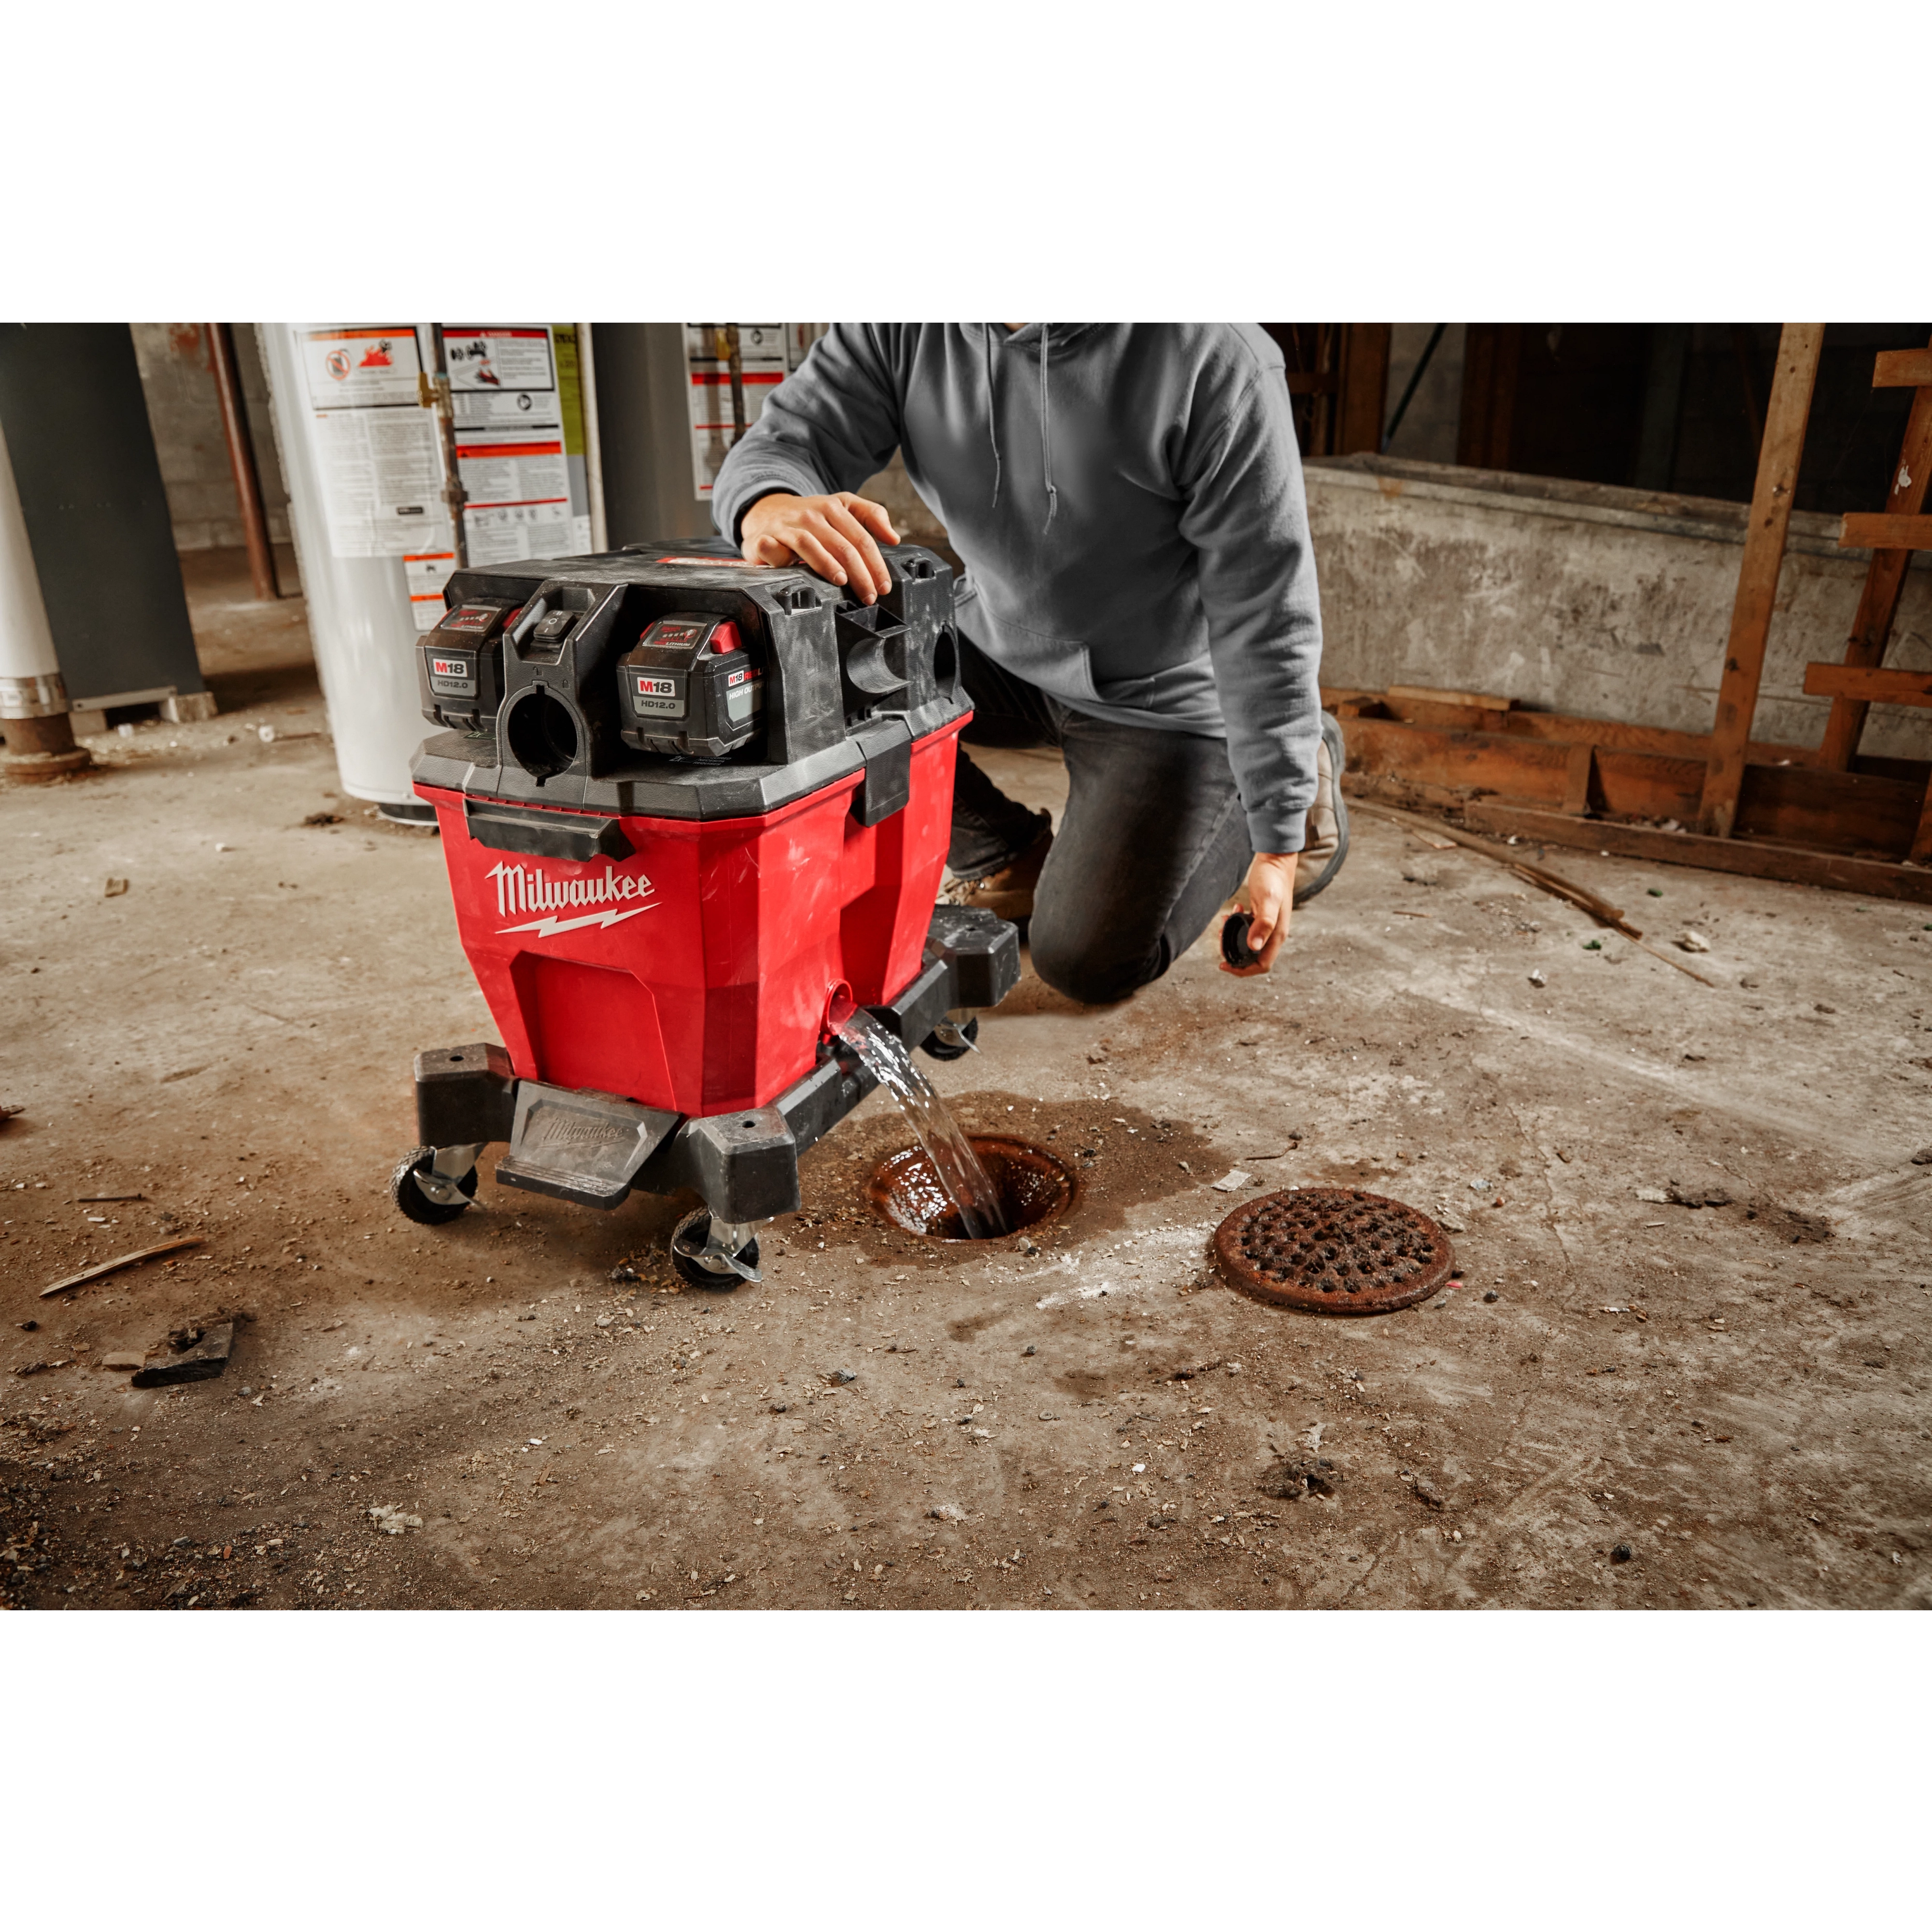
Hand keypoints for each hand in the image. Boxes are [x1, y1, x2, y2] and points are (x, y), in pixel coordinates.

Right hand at [741, 491, 898, 604]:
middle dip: (859, 573)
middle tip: (869, 595)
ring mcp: (787, 526)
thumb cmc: (810, 516)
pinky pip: (773, 548)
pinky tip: (791, 568)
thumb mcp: (842, 506)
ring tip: (841, 581)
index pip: (861, 538)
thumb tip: (893, 538)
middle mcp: (810, 515)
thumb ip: (871, 516)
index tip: (883, 586)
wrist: (767, 510)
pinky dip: (780, 557)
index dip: (876, 564)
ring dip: (827, 564)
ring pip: (810, 545)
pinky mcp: (764, 538)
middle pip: (841, 545)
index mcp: (833, 507)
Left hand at [1220, 852, 1297, 975]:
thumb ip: (1263, 923)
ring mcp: (1268, 925)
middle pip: (1253, 957)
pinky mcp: (1262, 916)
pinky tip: (1234, 911)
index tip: (1223, 965)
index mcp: (1277, 935)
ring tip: (1225, 923)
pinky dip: (1238, 924)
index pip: (1262, 965)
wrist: (1277, 860)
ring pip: (1249, 943)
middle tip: (1220, 939)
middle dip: (1235, 953)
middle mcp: (1274, 933)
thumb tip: (1253, 946)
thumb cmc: (1273, 878)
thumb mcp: (1268, 900)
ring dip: (1234, 938)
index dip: (1243, 970)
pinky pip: (1248, 929)